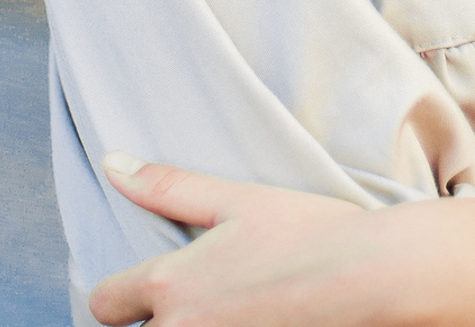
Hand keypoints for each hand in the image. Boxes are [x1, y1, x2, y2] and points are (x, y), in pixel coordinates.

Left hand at [89, 154, 464, 326]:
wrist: (371, 277)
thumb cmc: (309, 232)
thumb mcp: (236, 200)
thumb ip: (167, 187)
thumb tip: (112, 163)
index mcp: (171, 284)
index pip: (103, 305)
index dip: (119, 296)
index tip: (142, 290)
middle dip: (155, 321)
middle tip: (198, 301)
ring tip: (220, 311)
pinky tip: (246, 321)